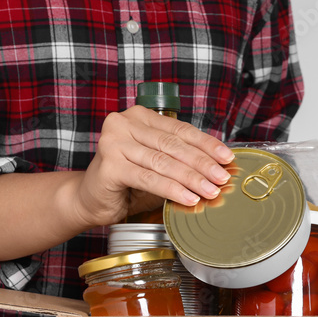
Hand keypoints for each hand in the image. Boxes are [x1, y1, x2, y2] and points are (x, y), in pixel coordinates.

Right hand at [69, 105, 234, 227]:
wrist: (90, 199)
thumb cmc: (128, 182)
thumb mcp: (159, 166)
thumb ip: (181, 161)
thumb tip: (219, 168)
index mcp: (140, 117)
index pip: (180, 130)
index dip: (206, 144)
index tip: (227, 158)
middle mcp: (124, 123)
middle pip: (173, 145)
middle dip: (203, 163)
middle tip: (222, 178)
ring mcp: (114, 142)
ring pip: (163, 162)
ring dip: (191, 178)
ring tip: (210, 191)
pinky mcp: (109, 165)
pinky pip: (148, 178)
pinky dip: (171, 190)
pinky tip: (188, 198)